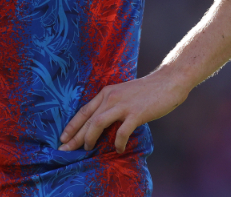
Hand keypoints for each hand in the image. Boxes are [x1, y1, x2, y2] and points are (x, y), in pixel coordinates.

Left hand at [58, 74, 185, 153]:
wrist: (168, 81)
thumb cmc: (147, 91)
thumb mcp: (123, 95)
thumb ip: (112, 106)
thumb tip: (102, 125)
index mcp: (106, 93)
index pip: (84, 111)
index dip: (72, 125)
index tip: (62, 138)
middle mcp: (111, 98)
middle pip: (87, 119)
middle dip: (74, 136)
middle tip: (64, 150)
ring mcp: (123, 105)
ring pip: (97, 123)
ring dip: (90, 138)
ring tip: (87, 150)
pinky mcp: (136, 113)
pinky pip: (121, 132)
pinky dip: (118, 143)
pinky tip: (119, 149)